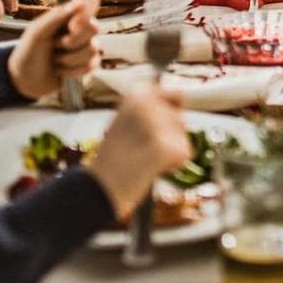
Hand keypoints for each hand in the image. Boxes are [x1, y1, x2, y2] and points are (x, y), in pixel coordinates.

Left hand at [7, 0, 100, 99]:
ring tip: (55, 60)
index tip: (72, 27)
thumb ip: (56, 16)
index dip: (86, 15)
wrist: (24, 81)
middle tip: (55, 45)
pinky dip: (72, 71)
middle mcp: (79, 29)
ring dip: (69, 58)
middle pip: (94, 27)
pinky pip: (91, 65)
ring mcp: (85, 47)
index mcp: (67, 16)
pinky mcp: (87, 65)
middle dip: (73, 41)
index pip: (90, 3)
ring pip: (93, 49)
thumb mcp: (37, 32)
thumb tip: (78, 3)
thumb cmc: (28, 52)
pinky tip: (61, 71)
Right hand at [85, 87, 191, 220]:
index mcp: (136, 94)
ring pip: (182, 138)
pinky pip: (184, 154)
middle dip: (168, 138)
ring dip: (168, 152)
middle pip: (180, 121)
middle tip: (139, 151)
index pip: (178, 96)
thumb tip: (183, 118)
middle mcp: (147, 103)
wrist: (98, 188)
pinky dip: (172, 165)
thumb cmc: (114, 158)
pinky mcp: (165, 145)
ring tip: (140, 159)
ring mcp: (156, 123)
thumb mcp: (130, 121)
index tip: (147, 133)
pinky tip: (149, 168)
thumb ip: (156, 112)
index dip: (169, 118)